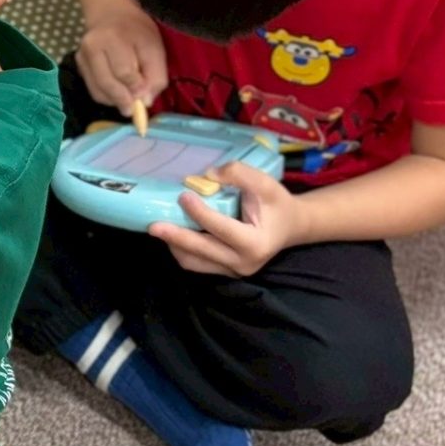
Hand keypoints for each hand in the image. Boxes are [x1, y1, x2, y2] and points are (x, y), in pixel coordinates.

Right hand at [75, 5, 166, 111]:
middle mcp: (92, 46)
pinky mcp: (78, 64)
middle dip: (124, 99)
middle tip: (134, 109)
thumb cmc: (136, 31)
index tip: (145, 97)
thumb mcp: (154, 47)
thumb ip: (155, 75)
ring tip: (127, 101)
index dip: (136, 88)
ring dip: (115, 101)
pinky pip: (92, 89)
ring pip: (98, 90)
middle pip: (107, 83)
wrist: (109, 13)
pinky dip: (106, 97)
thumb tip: (145, 101)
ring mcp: (82, 56)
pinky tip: (116, 93)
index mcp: (114, 38)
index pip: (124, 72)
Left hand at [151, 163, 308, 276]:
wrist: (292, 226)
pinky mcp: (225, 271)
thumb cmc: (278, 204)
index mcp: (255, 244)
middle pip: (201, 251)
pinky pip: (197, 264)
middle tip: (153, 226)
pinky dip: (183, 249)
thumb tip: (207, 175)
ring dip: (175, 245)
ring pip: (194, 262)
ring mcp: (234, 271)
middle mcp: (243, 263)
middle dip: (175, 238)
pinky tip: (174, 233)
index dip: (199, 213)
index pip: (220, 228)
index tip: (183, 195)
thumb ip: (240, 174)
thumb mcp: (266, 184)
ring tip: (160, 227)